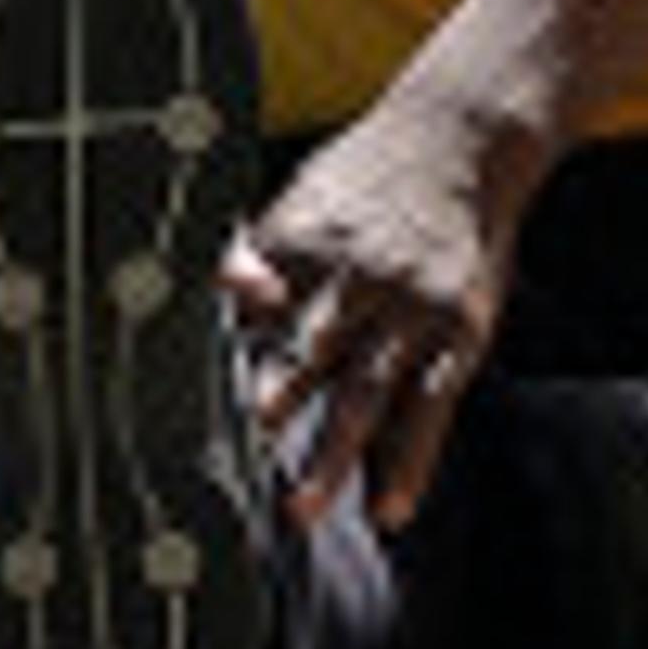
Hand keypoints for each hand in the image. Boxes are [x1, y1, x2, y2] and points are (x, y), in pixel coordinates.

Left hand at [222, 97, 540, 531]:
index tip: (185, 407)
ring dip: (332, 456)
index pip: (250, 311)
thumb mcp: (300, 196)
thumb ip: (257, 254)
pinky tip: (391, 509)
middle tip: (231, 465)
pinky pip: (433, 405)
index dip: (222, 358)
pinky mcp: (462, 329)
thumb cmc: (368, 172)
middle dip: (269, 406)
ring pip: (364, 392)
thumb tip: (224, 307)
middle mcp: (355, 275)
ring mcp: (411, 306)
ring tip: (300, 512)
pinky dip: (410, 462)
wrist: (462, 136)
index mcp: (301, 241)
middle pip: (303, 355)